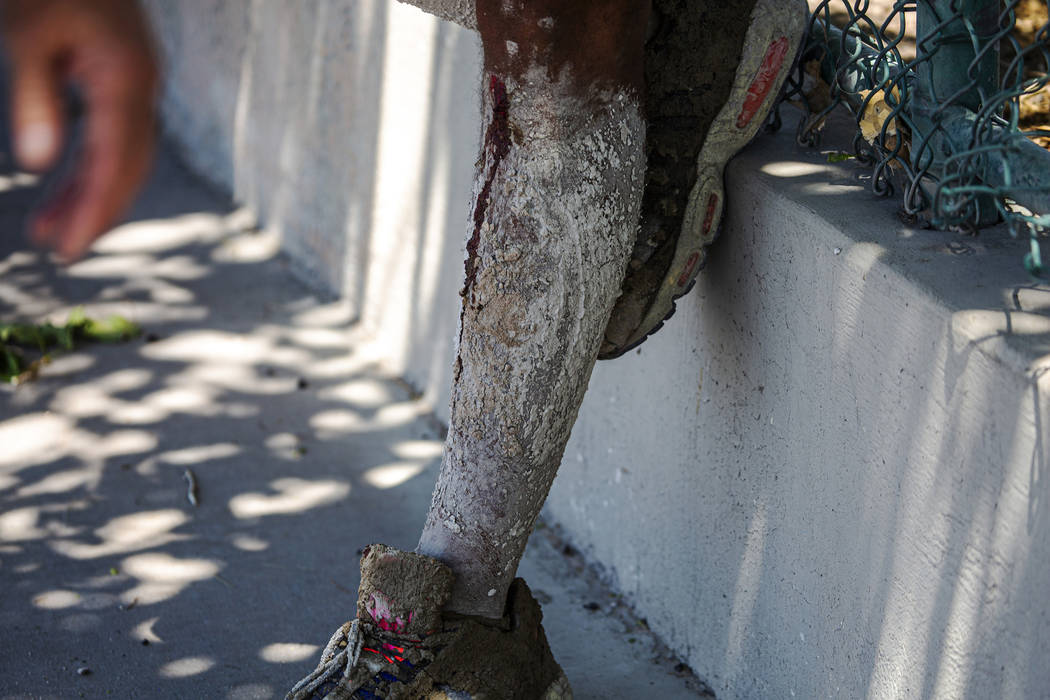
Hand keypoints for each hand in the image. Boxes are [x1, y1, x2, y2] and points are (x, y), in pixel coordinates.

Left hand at [2, 0, 158, 260]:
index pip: (117, 161)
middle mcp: (142, 86)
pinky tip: (66, 181)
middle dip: (96, 211)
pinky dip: (92, 164)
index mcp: (127, 79)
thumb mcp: (27, 32)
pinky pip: (115, 134)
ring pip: (124, 154)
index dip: (95, 209)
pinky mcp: (122, 75)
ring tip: (50, 227)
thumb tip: (37, 164)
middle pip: (129, 166)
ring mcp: (137, 81)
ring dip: (91, 192)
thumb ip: (35, 98)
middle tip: (60, 252)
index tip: (68, 247)